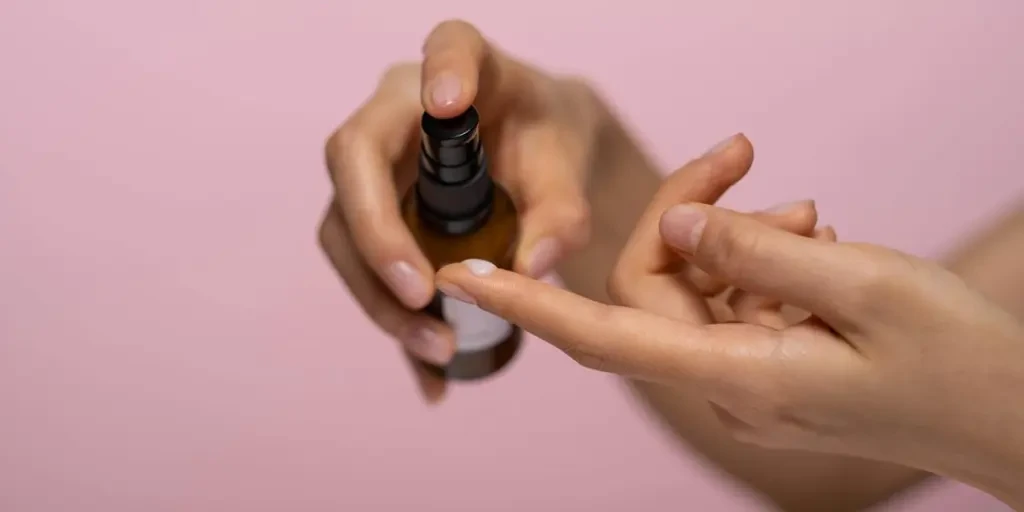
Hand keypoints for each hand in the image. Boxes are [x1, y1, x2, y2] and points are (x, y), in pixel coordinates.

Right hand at [319, 20, 606, 400]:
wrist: (536, 156)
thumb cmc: (550, 144)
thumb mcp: (570, 170)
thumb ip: (563, 213)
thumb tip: (531, 267)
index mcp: (466, 66)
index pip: (449, 47)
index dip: (442, 68)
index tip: (448, 100)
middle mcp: (401, 108)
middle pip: (355, 162)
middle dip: (379, 236)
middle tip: (423, 298)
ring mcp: (374, 161)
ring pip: (342, 227)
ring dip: (379, 296)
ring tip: (438, 347)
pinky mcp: (370, 210)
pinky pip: (362, 266)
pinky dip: (392, 321)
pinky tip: (429, 372)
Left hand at [433, 138, 1023, 505]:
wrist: (1012, 418)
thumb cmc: (955, 360)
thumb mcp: (864, 284)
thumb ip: (758, 251)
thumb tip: (679, 222)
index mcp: (736, 374)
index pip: (601, 334)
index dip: (526, 304)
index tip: (464, 275)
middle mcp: (725, 382)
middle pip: (655, 283)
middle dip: (689, 210)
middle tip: (748, 156)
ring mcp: (747, 377)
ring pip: (700, 285)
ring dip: (743, 235)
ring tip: (816, 215)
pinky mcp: (771, 364)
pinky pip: (735, 300)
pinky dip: (763, 260)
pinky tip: (816, 236)